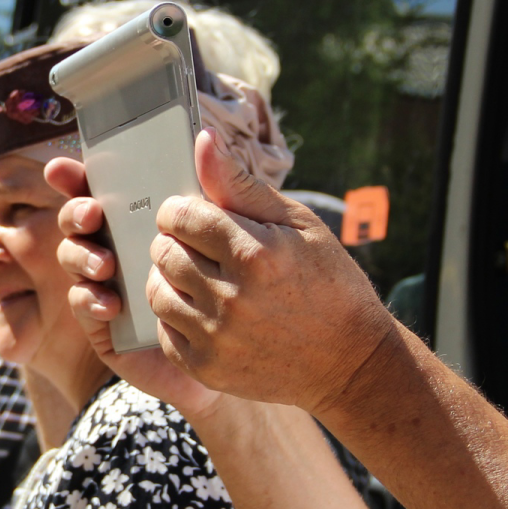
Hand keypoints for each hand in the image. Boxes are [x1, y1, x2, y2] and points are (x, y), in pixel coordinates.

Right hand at [46, 157, 222, 419]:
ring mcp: (107, 282)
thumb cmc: (242, 284)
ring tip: (106, 264)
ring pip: (74, 257)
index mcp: (141, 217)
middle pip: (79, 219)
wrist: (248, 350)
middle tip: (93, 213)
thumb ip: (222, 188)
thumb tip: (207, 136)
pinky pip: (82, 303)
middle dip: (75, 211)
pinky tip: (111, 303)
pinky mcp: (106, 322)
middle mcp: (117, 244)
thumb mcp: (239, 232)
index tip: (62, 168)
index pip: (102, 187)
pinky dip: (90, 298)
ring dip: (82, 255)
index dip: (76, 176)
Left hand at [142, 131, 398, 417]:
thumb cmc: (329, 283)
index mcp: (255, 253)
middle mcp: (231, 297)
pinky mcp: (207, 368)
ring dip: (170, 278)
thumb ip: (242, 186)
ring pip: (157, 291)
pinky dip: (176, 316)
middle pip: (164, 251)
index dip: (183, 210)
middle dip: (175, 242)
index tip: (195, 216)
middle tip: (200, 247)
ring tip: (199, 276)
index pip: (182, 216)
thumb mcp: (298, 224)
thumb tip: (203, 140)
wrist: (350, 362)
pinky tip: (203, 309)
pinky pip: (164, 331)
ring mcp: (216, 337)